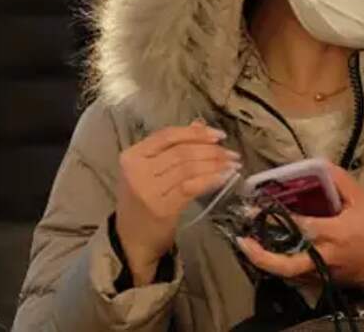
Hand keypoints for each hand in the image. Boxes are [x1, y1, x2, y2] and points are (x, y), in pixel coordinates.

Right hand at [116, 120, 240, 285]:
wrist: (131, 240)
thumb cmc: (143, 201)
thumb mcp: (151, 170)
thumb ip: (173, 147)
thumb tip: (200, 124)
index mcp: (132, 156)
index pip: (168, 135)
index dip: (196, 133)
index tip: (219, 135)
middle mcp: (137, 171)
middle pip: (182, 152)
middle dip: (211, 150)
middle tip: (231, 154)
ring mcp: (148, 191)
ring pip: (189, 168)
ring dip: (215, 164)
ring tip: (232, 165)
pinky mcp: (162, 208)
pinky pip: (192, 187)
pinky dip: (211, 179)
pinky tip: (224, 177)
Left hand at [236, 163, 363, 302]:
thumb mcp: (363, 201)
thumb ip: (342, 181)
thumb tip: (320, 162)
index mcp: (336, 233)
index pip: (304, 226)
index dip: (281, 217)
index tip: (260, 207)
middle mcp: (324, 256)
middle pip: (287, 263)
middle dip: (261, 255)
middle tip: (242, 241)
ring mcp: (319, 273)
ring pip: (286, 273)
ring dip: (264, 262)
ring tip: (247, 244)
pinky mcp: (318, 283)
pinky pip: (292, 277)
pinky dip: (277, 266)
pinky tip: (267, 252)